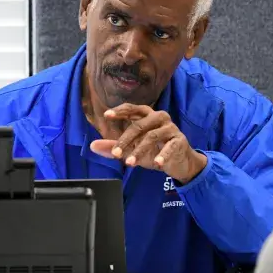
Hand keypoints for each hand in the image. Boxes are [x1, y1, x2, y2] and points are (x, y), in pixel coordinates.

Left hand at [90, 103, 206, 183]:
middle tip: (115, 153)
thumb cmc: (154, 150)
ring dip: (140, 151)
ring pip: (152, 136)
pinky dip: (163, 155)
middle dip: (125, 140)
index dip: (120, 111)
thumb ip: (113, 147)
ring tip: (130, 163)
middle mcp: (159, 117)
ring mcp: (170, 128)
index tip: (107, 115)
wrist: (178, 162)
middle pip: (139, 125)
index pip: (131, 109)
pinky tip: (156, 163)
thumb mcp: (132, 149)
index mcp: (146, 115)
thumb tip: (92, 146)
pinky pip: (170, 146)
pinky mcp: (179, 140)